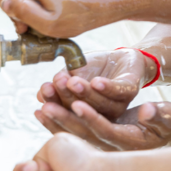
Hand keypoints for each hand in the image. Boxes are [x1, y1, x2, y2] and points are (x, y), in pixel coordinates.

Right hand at [0, 0, 113, 37]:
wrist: (102, 4)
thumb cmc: (78, 16)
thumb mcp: (48, 24)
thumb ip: (24, 13)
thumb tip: (6, 3)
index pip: (4, 1)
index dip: (14, 18)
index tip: (29, 27)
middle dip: (22, 14)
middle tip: (39, 27)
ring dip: (32, 11)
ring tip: (49, 20)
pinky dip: (41, 6)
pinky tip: (55, 13)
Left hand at [36, 100, 170, 150]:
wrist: (169, 130)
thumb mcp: (169, 117)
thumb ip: (158, 115)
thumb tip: (148, 111)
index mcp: (128, 142)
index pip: (105, 129)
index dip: (91, 117)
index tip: (76, 103)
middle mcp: (111, 148)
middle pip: (83, 134)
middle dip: (64, 119)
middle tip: (46, 106)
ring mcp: (102, 147)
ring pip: (74, 134)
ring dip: (57, 119)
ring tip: (40, 105)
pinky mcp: (95, 141)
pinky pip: (73, 131)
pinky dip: (57, 121)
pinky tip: (43, 109)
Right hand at [37, 48, 151, 120]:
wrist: (122, 56)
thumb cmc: (95, 68)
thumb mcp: (73, 74)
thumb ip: (60, 84)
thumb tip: (39, 96)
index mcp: (86, 114)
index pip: (67, 113)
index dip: (54, 103)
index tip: (42, 93)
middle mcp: (102, 114)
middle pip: (82, 110)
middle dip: (66, 97)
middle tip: (55, 84)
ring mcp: (118, 105)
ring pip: (99, 103)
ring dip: (85, 92)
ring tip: (72, 81)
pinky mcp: (131, 91)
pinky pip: (118, 91)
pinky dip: (106, 87)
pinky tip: (96, 81)